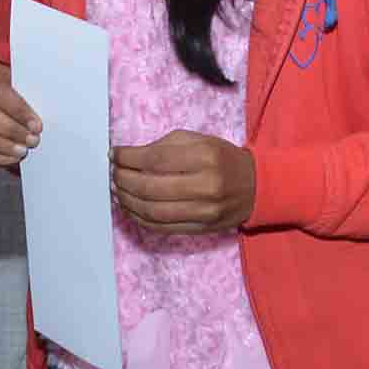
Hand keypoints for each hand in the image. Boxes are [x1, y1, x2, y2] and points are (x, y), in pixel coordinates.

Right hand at [0, 62, 42, 166]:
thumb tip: (56, 104)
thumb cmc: (29, 95)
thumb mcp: (34, 87)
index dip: (18, 111)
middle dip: (9, 130)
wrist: (17, 107)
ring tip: (22, 151)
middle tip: (32, 141)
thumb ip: (38, 93)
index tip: (37, 126)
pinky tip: (11, 158)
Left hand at [114, 130, 257, 234]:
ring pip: (152, 210)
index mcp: (205, 156)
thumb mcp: (200, 140)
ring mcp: (203, 211)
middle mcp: (205, 185)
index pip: (155, 158)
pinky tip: (130, 207)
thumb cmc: (222, 159)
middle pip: (150, 186)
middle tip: (112, 173)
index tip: (114, 154)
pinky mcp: (199, 228)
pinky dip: (138, 218)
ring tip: (116, 190)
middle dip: (123, 179)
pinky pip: (160, 227)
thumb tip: (129, 157)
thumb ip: (166, 146)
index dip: (128, 157)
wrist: (255, 187)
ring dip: (127, 200)